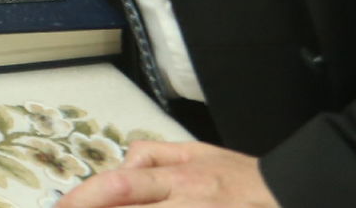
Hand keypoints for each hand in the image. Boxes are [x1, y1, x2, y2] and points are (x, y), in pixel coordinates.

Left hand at [59, 141, 274, 207]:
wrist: (292, 194)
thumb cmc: (243, 179)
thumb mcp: (199, 153)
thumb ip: (158, 155)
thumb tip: (124, 163)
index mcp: (181, 176)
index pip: (124, 182)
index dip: (88, 196)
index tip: (64, 207)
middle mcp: (187, 201)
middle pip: (131, 204)